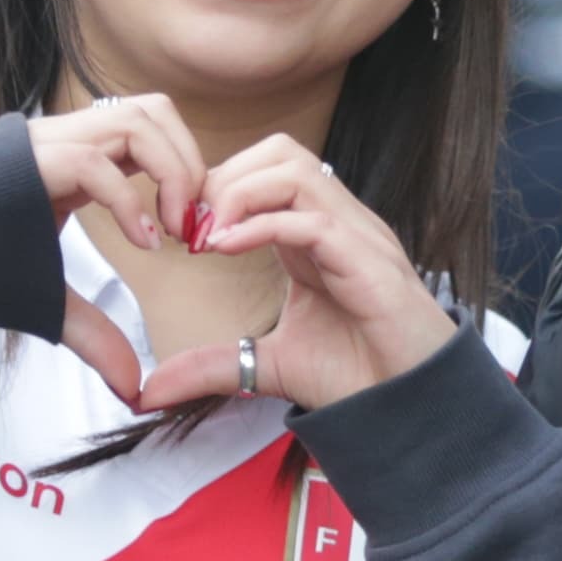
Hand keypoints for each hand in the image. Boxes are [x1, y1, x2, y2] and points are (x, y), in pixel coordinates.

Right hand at [29, 92, 202, 403]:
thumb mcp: (49, 304)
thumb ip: (95, 334)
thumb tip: (134, 388)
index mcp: (72, 159)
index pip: (149, 132)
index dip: (184, 173)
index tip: (191, 235)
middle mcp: (63, 139)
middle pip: (155, 109)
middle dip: (189, 163)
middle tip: (194, 227)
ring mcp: (45, 143)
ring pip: (136, 117)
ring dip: (171, 171)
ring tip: (173, 232)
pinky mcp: (26, 161)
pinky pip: (96, 162)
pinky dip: (130, 202)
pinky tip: (143, 245)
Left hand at [131, 138, 459, 414]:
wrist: (410, 409)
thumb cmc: (358, 378)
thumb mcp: (267, 366)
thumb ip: (214, 366)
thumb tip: (151, 390)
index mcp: (315, 234)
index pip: (266, 170)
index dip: (216, 188)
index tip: (181, 232)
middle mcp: (339, 222)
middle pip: (279, 150)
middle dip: (223, 178)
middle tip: (190, 228)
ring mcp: (357, 236)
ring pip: (294, 169)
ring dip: (237, 194)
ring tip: (207, 238)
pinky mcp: (369, 261)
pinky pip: (311, 219)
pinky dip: (260, 225)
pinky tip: (225, 250)